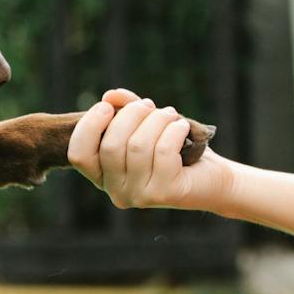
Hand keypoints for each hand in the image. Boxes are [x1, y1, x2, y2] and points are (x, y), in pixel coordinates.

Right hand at [68, 88, 231, 211]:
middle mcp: (116, 191)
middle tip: (150, 106)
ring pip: (138, 146)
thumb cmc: (174, 149)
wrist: (214, 178)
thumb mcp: (144, 125)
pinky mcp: (164, 194)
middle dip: (132, 115)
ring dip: (157, 120)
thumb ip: (124, 110)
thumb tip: (111, 96)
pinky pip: (163, 151)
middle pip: (111, 145)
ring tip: (170, 115)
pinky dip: (174, 130)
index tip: (107, 106)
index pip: (79, 154)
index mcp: (103, 176)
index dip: (89, 126)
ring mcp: (139, 197)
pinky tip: (182, 127)